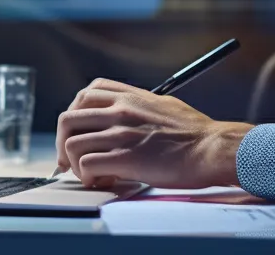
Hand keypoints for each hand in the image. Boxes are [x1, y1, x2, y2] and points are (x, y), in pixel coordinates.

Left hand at [55, 78, 253, 188]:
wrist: (212, 148)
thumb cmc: (195, 133)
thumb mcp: (164, 105)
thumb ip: (140, 106)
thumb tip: (127, 113)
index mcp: (131, 96)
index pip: (86, 93)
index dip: (75, 113)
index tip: (78, 131)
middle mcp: (121, 110)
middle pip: (68, 118)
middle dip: (63, 141)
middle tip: (70, 159)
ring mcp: (121, 133)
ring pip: (72, 143)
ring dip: (74, 163)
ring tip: (90, 174)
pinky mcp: (126, 158)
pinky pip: (86, 164)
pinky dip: (87, 176)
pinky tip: (102, 180)